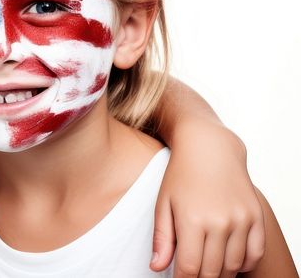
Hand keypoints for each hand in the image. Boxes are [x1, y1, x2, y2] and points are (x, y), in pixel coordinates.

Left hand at [152, 127, 264, 276]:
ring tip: (208, 270)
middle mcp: (220, 222)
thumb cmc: (180, 176)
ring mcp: (241, 220)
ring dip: (221, 274)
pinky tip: (229, 262)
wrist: (210, 148)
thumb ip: (161, 238)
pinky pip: (255, 253)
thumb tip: (157, 268)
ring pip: (234, 266)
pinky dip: (244, 264)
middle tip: (192, 276)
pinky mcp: (256, 217)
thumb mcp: (163, 203)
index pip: (189, 268)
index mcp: (192, 220)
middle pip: (212, 271)